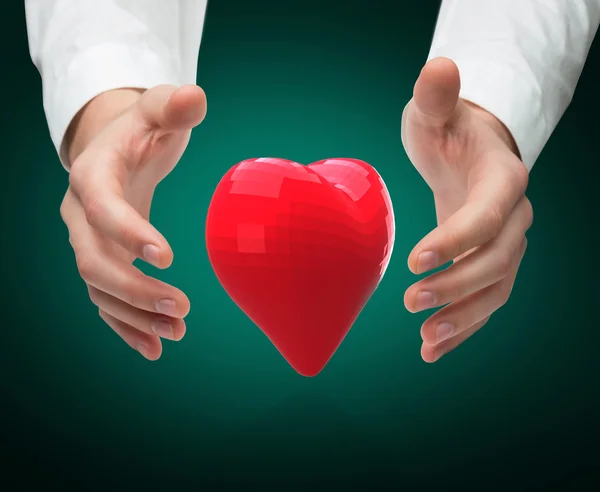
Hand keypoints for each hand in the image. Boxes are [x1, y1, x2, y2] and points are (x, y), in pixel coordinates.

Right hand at [60, 84, 206, 359]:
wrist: (117, 149)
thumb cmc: (142, 128)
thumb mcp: (156, 109)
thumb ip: (173, 106)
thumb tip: (195, 96)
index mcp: (92, 174)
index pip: (101, 207)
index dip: (128, 232)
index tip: (168, 256)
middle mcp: (81, 213)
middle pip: (92, 260)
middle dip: (133, 289)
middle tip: (180, 307)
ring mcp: (88, 241)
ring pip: (98, 289)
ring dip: (133, 316)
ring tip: (176, 333)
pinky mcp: (103, 259)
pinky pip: (106, 300)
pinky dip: (126, 325)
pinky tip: (154, 347)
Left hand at [401, 57, 532, 362]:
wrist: (468, 153)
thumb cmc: (449, 130)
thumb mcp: (437, 109)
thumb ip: (436, 96)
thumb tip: (438, 67)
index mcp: (503, 179)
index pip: (489, 216)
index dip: (458, 241)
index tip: (417, 261)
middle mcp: (513, 217)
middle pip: (498, 261)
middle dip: (458, 286)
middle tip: (413, 301)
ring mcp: (504, 245)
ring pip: (496, 290)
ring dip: (464, 319)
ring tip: (426, 341)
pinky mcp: (487, 264)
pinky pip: (483, 303)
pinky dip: (462, 328)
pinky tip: (431, 350)